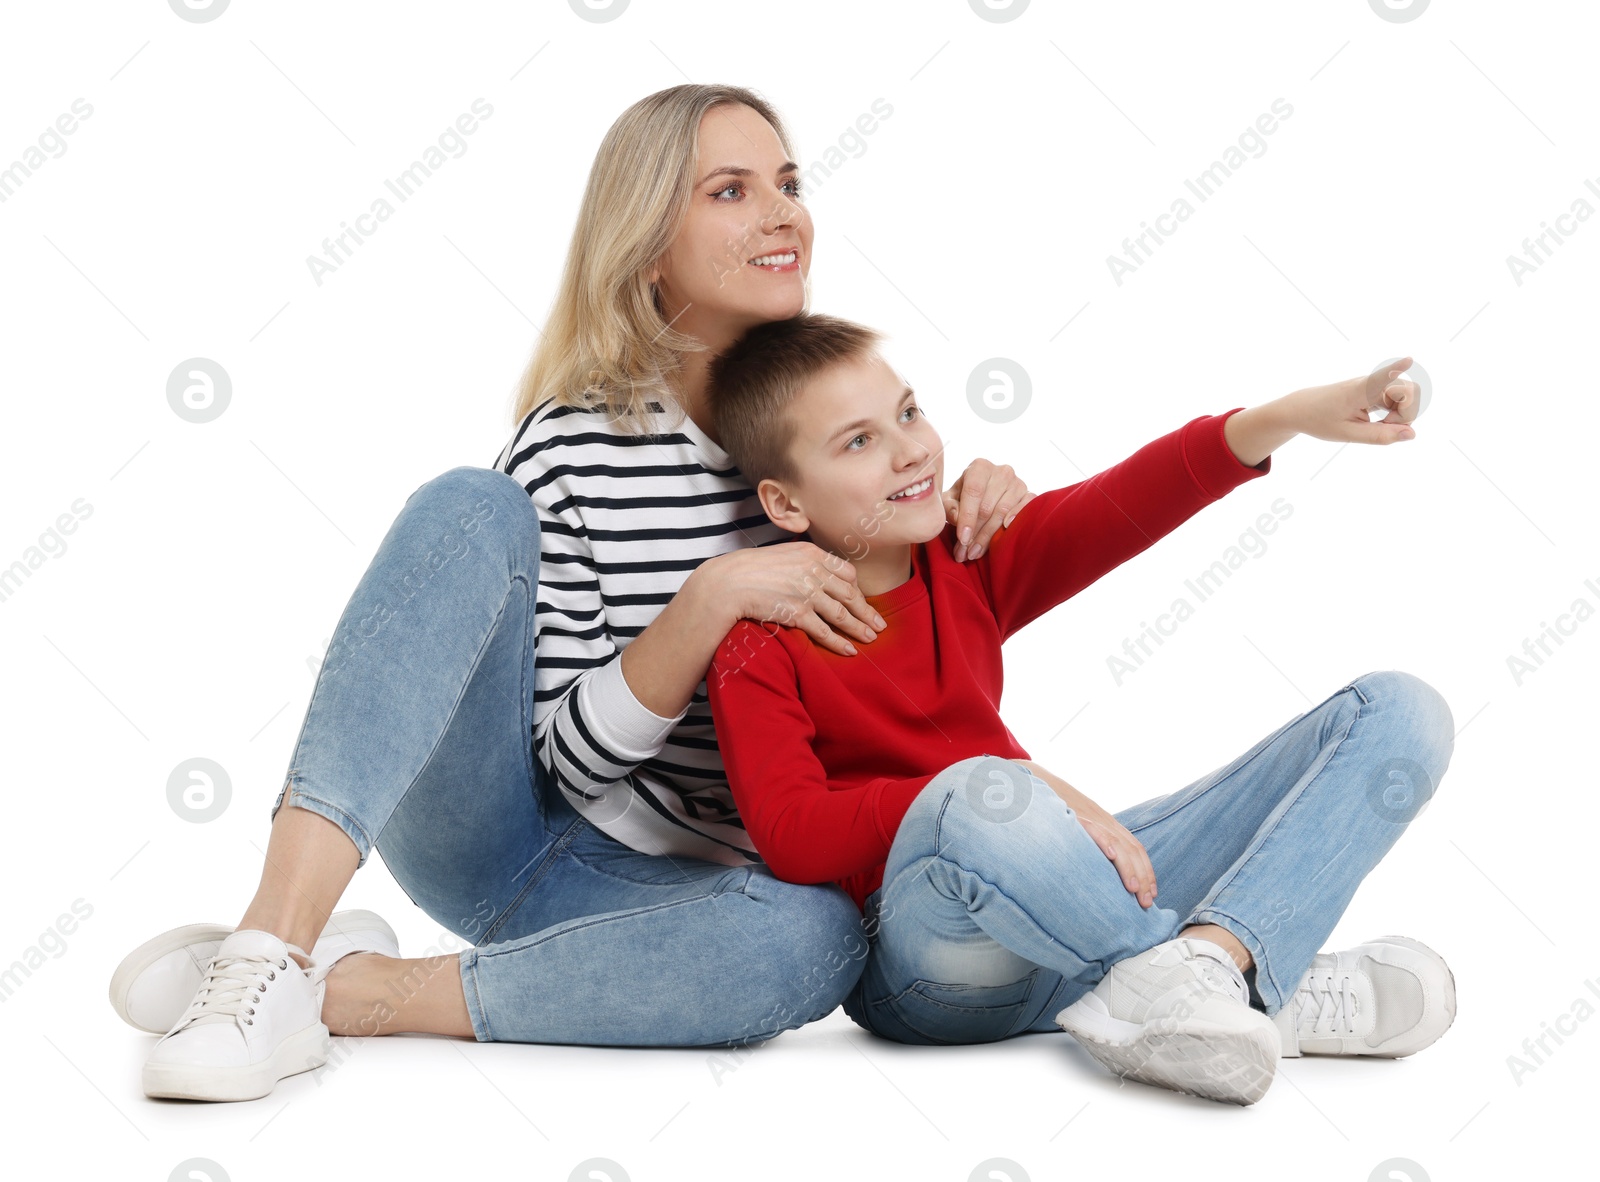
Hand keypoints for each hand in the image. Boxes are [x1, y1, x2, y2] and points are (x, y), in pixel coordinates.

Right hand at [698, 542, 884, 656]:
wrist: (728, 582)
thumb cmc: (751, 569)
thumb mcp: (783, 554)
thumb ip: (804, 561)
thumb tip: (818, 571)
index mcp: (812, 553)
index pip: (846, 572)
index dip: (857, 589)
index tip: (862, 600)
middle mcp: (813, 570)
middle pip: (850, 593)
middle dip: (866, 611)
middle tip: (879, 624)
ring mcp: (806, 591)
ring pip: (842, 613)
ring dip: (859, 627)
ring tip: (870, 638)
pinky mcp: (797, 612)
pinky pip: (824, 630)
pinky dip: (839, 642)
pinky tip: (849, 650)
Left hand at [942, 458, 1035, 561]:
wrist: (985, 493)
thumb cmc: (963, 496)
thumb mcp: (950, 499)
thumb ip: (949, 507)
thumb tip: (958, 519)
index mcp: (980, 467)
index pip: (974, 491)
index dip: (967, 517)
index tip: (962, 539)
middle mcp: (1001, 471)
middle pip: (988, 506)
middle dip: (975, 534)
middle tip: (964, 553)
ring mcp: (1018, 483)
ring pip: (1003, 512)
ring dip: (989, 536)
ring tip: (975, 552)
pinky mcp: (1029, 494)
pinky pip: (1026, 508)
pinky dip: (1017, 518)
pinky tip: (1006, 530)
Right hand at [1012, 759, 1157, 907]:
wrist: (1035, 783)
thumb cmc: (1054, 811)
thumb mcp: (1079, 828)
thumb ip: (1092, 845)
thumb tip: (1099, 873)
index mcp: (1109, 825)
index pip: (1136, 848)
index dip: (1147, 872)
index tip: (1151, 894)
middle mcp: (1105, 821)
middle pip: (1132, 849)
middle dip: (1143, 876)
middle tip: (1146, 902)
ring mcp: (1091, 817)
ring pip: (1117, 843)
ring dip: (1128, 867)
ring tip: (1133, 889)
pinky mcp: (1074, 814)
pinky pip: (1092, 828)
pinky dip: (1103, 840)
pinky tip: (1110, 854)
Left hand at [1286, 357, 1421, 445]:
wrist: (1302, 408)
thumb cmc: (1321, 420)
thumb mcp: (1348, 434)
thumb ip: (1380, 436)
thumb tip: (1412, 434)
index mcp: (1360, 390)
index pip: (1381, 376)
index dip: (1397, 369)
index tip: (1408, 359)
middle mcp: (1371, 382)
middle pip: (1409, 392)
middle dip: (1405, 415)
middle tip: (1384, 428)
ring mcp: (1375, 385)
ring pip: (1406, 397)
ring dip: (1400, 416)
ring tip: (1378, 426)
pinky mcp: (1375, 389)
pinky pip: (1398, 400)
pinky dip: (1394, 414)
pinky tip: (1380, 422)